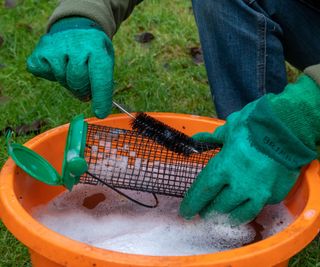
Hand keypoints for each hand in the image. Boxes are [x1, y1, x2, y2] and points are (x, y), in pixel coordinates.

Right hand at [27, 18, 113, 117]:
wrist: (76, 27)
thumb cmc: (94, 51)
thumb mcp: (106, 61)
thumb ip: (102, 82)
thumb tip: (96, 106)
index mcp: (97, 48)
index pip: (100, 78)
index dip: (101, 98)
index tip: (101, 113)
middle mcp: (77, 45)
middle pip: (78, 82)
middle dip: (83, 90)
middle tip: (85, 88)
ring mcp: (57, 46)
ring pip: (62, 80)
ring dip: (68, 82)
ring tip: (72, 69)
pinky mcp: (41, 50)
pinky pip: (45, 74)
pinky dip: (52, 75)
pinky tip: (59, 64)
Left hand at [179, 98, 306, 224]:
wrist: (289, 128)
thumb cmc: (255, 125)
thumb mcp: (230, 128)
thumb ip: (212, 139)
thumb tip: (196, 139)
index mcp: (223, 167)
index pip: (203, 192)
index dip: (192, 203)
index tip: (186, 211)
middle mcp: (239, 184)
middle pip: (218, 206)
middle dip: (208, 211)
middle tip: (203, 213)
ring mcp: (259, 192)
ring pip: (239, 214)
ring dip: (227, 216)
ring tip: (221, 216)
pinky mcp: (274, 195)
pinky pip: (258, 206)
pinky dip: (248, 207)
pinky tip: (243, 206)